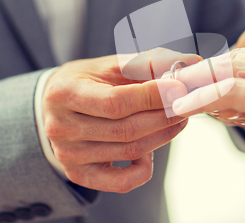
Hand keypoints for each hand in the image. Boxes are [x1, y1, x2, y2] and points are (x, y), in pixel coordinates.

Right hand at [42, 49, 197, 192]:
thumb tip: (190, 62)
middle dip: (164, 117)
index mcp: (66, 93)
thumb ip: (148, 63)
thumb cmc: (87, 81)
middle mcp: (62, 127)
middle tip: (185, 105)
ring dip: (162, 136)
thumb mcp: (111, 65)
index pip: (115, 102)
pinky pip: (121, 182)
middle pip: (126, 129)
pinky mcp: (79, 174)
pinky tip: (150, 150)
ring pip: (129, 151)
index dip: (152, 98)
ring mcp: (68, 154)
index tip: (179, 89)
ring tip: (176, 120)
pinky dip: (144, 169)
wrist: (54, 105)